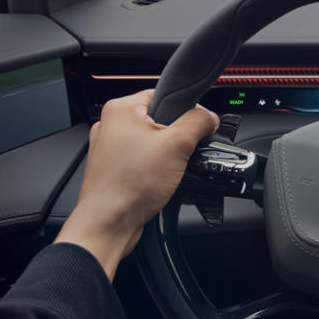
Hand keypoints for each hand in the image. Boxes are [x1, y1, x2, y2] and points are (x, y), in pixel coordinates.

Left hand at [55, 90, 218, 280]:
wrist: (109, 224)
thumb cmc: (129, 185)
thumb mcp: (177, 145)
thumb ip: (198, 123)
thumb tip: (209, 116)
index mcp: (120, 109)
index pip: (164, 94)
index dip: (187, 110)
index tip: (198, 126)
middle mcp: (111, 125)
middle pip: (160, 119)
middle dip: (176, 137)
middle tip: (181, 153)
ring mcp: (110, 148)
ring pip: (152, 142)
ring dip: (166, 155)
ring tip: (166, 171)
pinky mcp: (114, 168)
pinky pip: (143, 160)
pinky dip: (154, 169)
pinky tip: (157, 181)